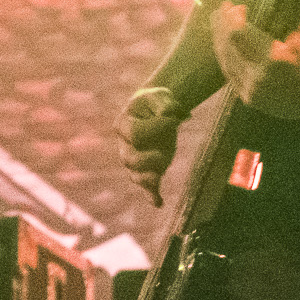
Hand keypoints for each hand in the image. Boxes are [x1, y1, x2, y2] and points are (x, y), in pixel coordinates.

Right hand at [118, 86, 185, 206]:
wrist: (158, 110)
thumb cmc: (157, 102)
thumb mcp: (160, 96)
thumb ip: (164, 103)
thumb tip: (169, 114)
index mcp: (123, 124)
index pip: (136, 133)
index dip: (157, 128)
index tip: (175, 120)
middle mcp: (125, 145)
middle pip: (130, 159)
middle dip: (149, 157)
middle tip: (166, 150)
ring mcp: (135, 160)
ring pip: (136, 176)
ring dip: (150, 177)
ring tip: (160, 175)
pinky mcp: (148, 170)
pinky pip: (147, 187)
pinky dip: (152, 196)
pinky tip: (159, 202)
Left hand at [211, 0, 299, 122]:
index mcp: (274, 58)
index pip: (238, 34)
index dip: (231, 18)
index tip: (235, 5)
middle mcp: (259, 78)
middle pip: (226, 47)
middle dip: (222, 26)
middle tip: (223, 9)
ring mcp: (252, 92)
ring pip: (224, 61)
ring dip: (220, 41)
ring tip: (222, 23)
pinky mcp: (249, 100)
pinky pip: (230, 74)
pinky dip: (226, 57)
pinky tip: (226, 44)